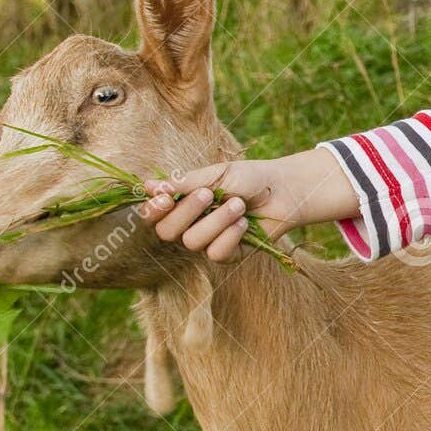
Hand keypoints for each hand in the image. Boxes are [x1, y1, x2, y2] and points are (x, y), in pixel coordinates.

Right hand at [137, 147, 353, 263]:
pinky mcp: (228, 254)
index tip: (165, 198)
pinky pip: (217, 253)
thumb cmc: (248, 177)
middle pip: (167, 232)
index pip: (153, 216)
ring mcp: (208, 241)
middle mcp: (190, 225)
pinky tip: (245, 222)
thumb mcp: (215, 175)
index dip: (152, 211)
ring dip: (216, 221)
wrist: (282, 189)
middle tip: (209, 194)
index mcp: (182, 204)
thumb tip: (148, 186)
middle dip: (187, 212)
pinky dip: (231, 235)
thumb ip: (184, 184)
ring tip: (239, 204)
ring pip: (193, 242)